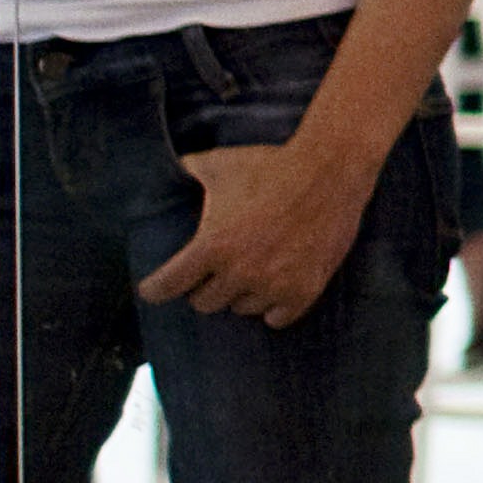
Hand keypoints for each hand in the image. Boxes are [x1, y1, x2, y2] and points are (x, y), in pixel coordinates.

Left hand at [139, 129, 379, 330]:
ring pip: (242, 309)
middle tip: (212, 272)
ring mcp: (274, 285)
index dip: (154, 289)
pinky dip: (273, 308)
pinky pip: (277, 318)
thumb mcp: (220, 163)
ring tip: (249, 274)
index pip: (168, 286)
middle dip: (204, 287)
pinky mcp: (304, 290)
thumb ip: (188, 170)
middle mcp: (240, 272)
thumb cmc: (271, 165)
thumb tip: (168, 169)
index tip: (152, 290)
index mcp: (212, 246)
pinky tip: (273, 292)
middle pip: (204, 303)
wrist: (330, 171)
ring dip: (240, 294)